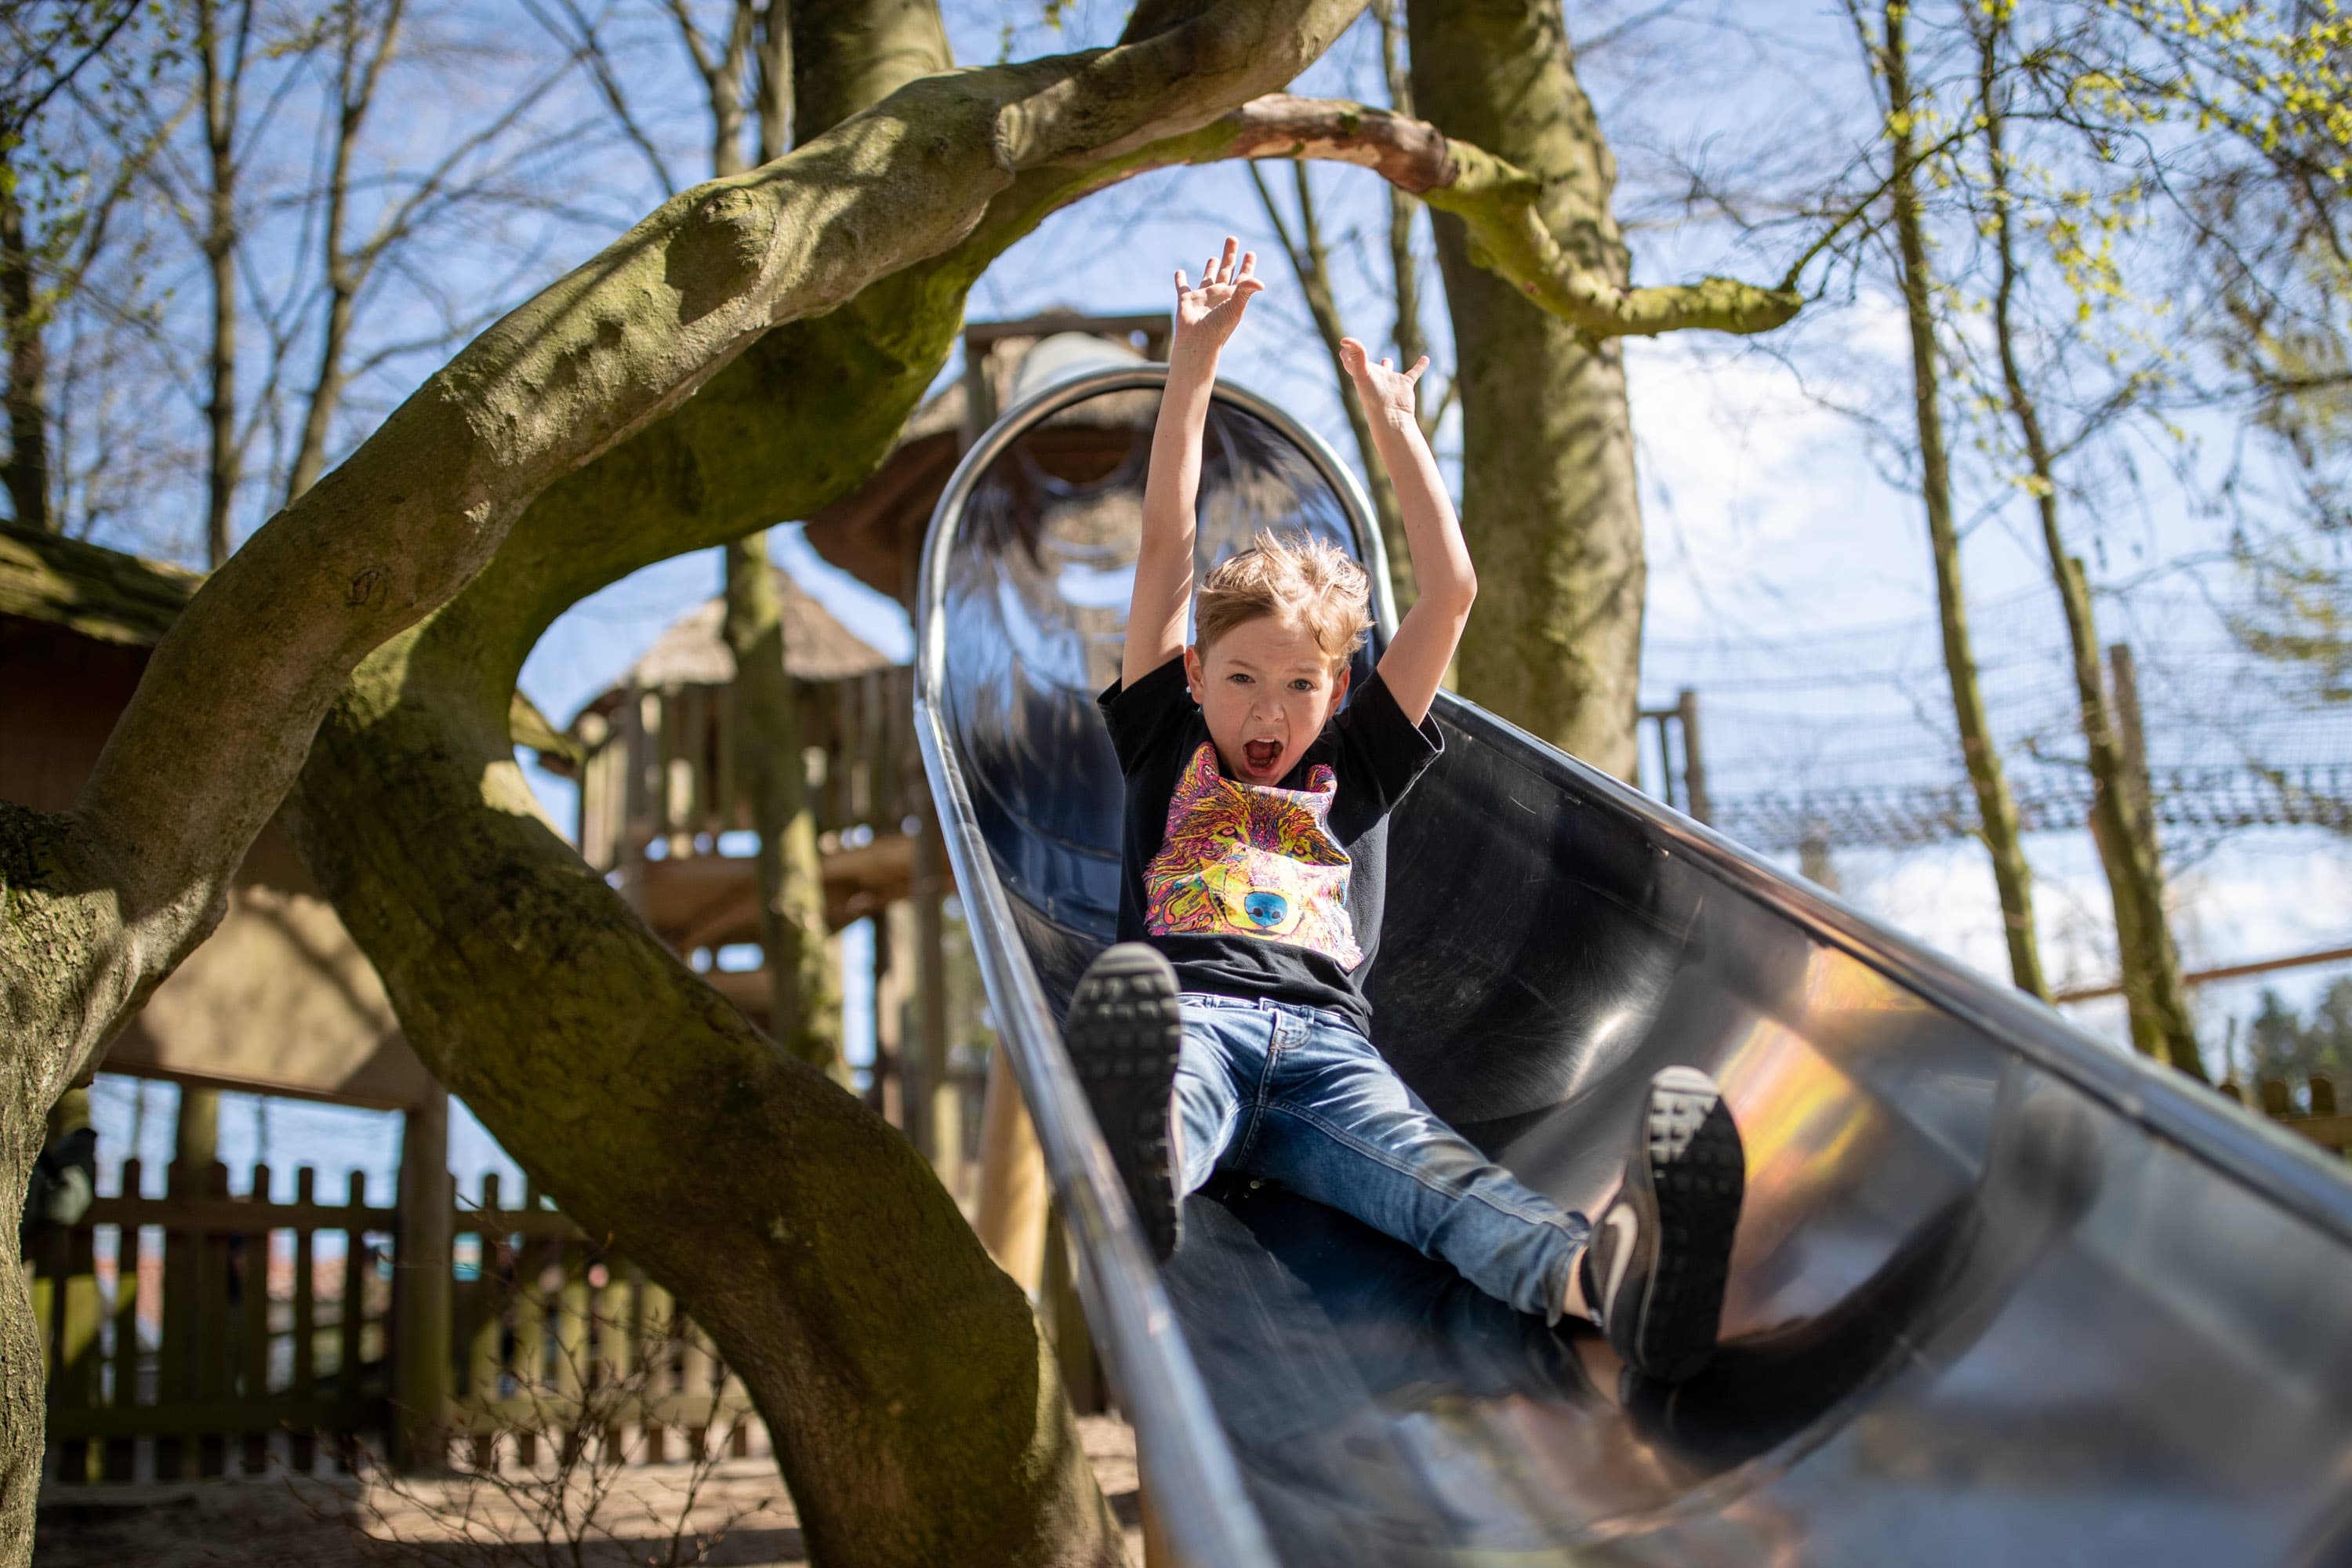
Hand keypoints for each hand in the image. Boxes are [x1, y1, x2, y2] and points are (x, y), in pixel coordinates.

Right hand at [1172, 236, 1263, 359]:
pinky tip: (1179, 272)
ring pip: (1208, 277)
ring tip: (1214, 258)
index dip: (1248, 265)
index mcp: (1233, 296)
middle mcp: (1219, 295)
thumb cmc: (1218, 328)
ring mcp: (1203, 297)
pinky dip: (1180, 279)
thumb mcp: (1235, 308)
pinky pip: (1182, 286)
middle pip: (1227, 270)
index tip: (1251, 253)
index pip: (1243, 277)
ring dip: (1210, 268)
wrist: (1197, 342)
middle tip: (1232, 238)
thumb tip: (1260, 283)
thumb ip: (1246, 291)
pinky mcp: (1186, 299)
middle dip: (1230, 255)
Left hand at [1339, 337, 1428, 422]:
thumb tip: (1344, 340)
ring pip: (1388, 370)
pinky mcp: (1405, 385)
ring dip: (1387, 364)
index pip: (1351, 363)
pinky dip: (1420, 366)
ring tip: (1386, 359)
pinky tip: (1426, 359)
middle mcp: (1375, 378)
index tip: (1343, 345)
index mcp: (1362, 375)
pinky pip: (1414, 372)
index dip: (1347, 355)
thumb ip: (1356, 355)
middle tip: (1358, 351)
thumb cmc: (1374, 397)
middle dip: (1362, 360)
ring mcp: (1390, 382)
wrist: (1392, 417)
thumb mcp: (1363, 373)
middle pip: (1367, 367)